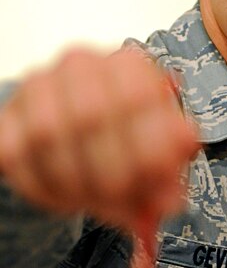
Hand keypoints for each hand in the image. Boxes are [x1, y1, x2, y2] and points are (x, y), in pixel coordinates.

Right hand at [0, 48, 198, 233]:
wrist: (76, 132)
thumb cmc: (125, 141)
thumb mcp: (158, 158)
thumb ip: (167, 179)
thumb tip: (171, 202)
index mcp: (129, 65)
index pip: (138, 95)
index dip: (148, 147)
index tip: (156, 183)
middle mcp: (81, 64)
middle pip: (90, 115)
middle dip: (110, 171)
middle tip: (123, 200)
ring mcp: (39, 86)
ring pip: (48, 135)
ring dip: (75, 182)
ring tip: (96, 203)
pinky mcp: (8, 115)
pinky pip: (16, 153)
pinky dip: (43, 187)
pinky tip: (67, 199)